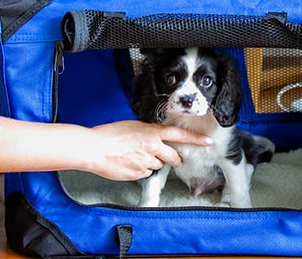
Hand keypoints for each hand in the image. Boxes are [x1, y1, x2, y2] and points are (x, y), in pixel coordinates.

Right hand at [86, 120, 211, 180]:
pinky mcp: (138, 174)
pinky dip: (141, 170)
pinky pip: (146, 173)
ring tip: (136, 156)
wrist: (94, 149)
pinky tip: (130, 163)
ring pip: (158, 165)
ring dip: (153, 162)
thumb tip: (155, 138)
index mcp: (151, 132)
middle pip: (173, 156)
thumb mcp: (132, 126)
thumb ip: (148, 132)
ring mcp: (146, 162)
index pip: (179, 135)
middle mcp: (152, 147)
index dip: (195, 139)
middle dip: (173, 158)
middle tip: (169, 157)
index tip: (207, 141)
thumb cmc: (108, 135)